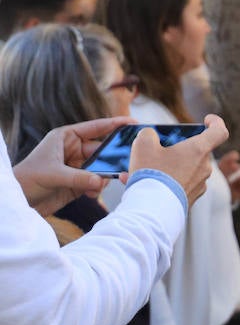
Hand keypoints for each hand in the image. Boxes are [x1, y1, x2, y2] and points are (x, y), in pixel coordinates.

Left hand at [13, 116, 136, 215]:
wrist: (19, 201)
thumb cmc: (27, 179)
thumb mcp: (53, 175)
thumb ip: (79, 178)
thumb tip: (101, 182)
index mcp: (66, 137)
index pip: (95, 127)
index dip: (115, 124)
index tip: (134, 123)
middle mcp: (74, 150)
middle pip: (102, 150)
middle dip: (113, 157)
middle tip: (128, 161)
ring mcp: (78, 166)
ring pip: (102, 167)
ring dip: (105, 176)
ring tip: (101, 184)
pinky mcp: (80, 182)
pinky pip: (97, 182)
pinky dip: (98, 188)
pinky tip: (91, 195)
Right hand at [129, 115, 228, 205]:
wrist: (153, 210)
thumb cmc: (152, 174)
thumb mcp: (143, 145)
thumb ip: (149, 134)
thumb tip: (151, 137)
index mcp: (199, 150)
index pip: (219, 131)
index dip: (215, 122)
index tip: (206, 120)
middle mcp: (204, 167)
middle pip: (195, 151)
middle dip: (176, 149)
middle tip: (154, 151)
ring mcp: (199, 184)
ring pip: (183, 169)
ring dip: (164, 167)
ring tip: (137, 171)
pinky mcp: (191, 198)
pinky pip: (178, 184)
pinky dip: (163, 182)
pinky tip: (139, 184)